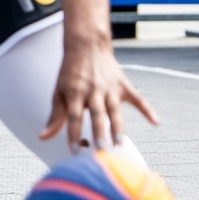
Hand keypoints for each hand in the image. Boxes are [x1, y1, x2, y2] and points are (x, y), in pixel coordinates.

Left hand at [40, 36, 157, 152]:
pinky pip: (137, 99)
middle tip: (102, 150)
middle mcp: (93, 90)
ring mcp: (110, 87)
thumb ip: (55, 116)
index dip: (72, 134)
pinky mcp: (123, 84)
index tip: (74, 153)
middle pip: (96, 114)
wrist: (86, 46)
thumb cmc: (70, 74)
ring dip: (118, 126)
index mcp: (75, 92)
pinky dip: (147, 110)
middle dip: (99, 132)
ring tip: (120, 144)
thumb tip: (42, 138)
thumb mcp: (58, 92)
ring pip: (115, 109)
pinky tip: (156, 123)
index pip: (73, 117)